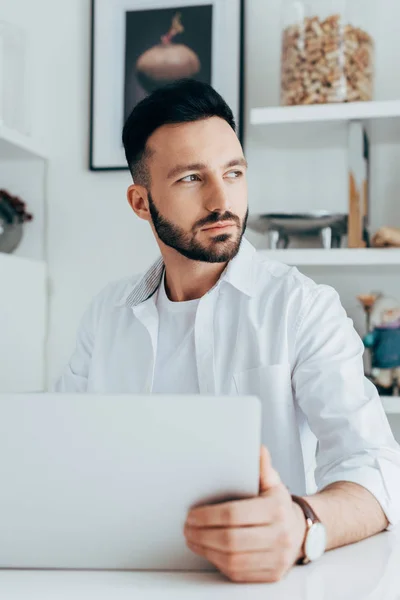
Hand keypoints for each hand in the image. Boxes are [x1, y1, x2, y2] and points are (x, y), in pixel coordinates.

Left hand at [184, 446, 306, 582]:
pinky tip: (207, 551)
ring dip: (206, 549)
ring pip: (233, 559)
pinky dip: (218, 562)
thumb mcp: (272, 483)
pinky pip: (238, 573)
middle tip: (187, 527)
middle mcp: (280, 536)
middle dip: (202, 534)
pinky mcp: (271, 575)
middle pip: (231, 540)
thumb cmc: (278, 505)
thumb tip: (258, 449)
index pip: (234, 514)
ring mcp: (276, 559)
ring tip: (192, 538)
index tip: (192, 514)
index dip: (208, 515)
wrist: (300, 532)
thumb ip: (262, 468)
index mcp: (276, 510)